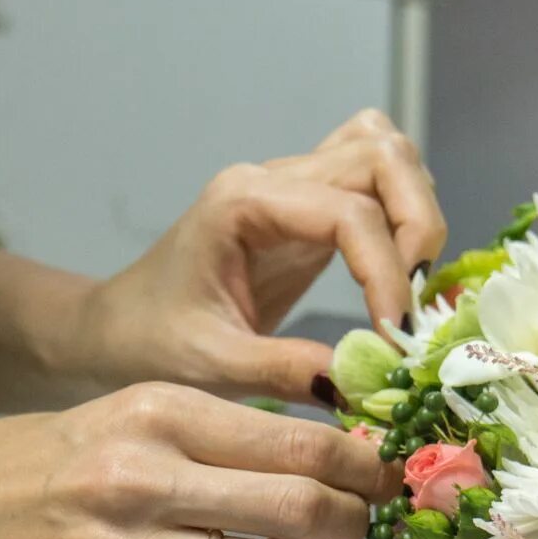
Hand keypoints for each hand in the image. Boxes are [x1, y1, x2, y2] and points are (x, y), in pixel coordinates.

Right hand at [0, 382, 396, 538]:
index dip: (363, 466)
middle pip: (303, 507)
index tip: (384, 476)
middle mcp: (142, 475)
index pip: (301, 440)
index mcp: (158, 410)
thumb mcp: (130, 414)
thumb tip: (332, 459)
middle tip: (355, 525)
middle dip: (352, 522)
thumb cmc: (48, 462)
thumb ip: (222, 432)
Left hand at [78, 109, 446, 402]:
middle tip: (414, 300)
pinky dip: (404, 210)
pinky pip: (375, 177)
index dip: (387, 270)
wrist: (119, 330)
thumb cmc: (151, 343)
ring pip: (386, 155)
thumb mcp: (212, 366)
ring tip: (408, 287)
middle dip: (417, 225)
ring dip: (416, 213)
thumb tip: (364, 383)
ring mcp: (294, 185)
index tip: (396, 334)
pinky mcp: (311, 207)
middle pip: (382, 156)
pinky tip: (396, 271)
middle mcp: (274, 178)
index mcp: (243, 203)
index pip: (348, 212)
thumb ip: (286, 371)